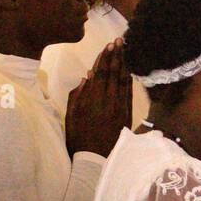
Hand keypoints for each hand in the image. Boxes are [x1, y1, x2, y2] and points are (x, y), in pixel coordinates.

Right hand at [65, 40, 131, 157]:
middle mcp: (106, 101)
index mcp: (91, 100)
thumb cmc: (78, 138)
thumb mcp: (71, 116)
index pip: (99, 74)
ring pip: (122, 81)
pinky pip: (129, 93)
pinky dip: (128, 80)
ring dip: (123, 64)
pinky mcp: (126, 115)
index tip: (108, 46)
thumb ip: (77, 96)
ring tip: (125, 50)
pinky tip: (129, 70)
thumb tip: (87, 77)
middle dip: (115, 56)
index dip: (104, 59)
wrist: (94, 160)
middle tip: (119, 41)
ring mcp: (118, 107)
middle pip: (112, 73)